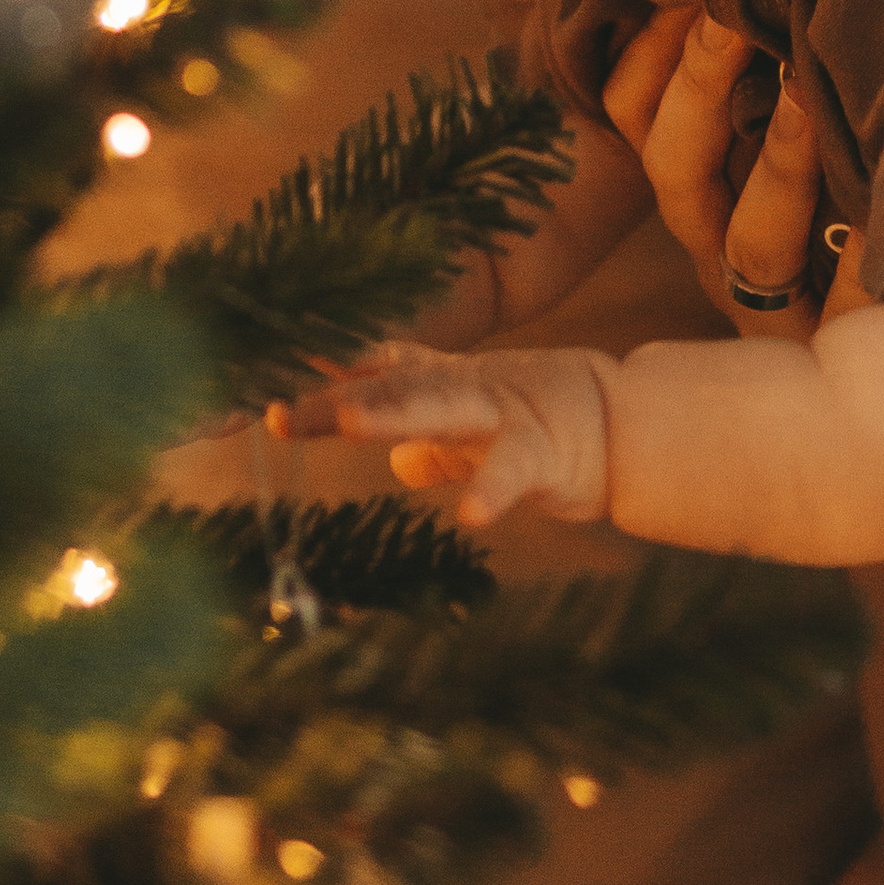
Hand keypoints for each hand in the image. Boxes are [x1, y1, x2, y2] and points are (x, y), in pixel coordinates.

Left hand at [268, 338, 614, 525]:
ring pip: (440, 409)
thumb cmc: (544, 425)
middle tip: (279, 407)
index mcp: (440, 382)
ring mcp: (500, 415)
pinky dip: (490, 490)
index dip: (314, 373)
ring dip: (393, 416)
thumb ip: (434, 437)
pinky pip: (511, 472)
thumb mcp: (475, 427)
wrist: (627, 423)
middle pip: (387, 387)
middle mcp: (462, 387)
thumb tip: (399, 462)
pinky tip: (469, 514)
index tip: (256, 370)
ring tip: (349, 423)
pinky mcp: (541, 453)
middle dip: (333, 397)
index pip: (368, 371)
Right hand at [603, 8, 828, 340]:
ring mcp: (778, 301)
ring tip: (805, 96)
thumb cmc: (864, 162)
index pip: (632, 112)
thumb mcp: (803, 102)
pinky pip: (848, 305)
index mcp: (700, 180)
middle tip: (730, 13)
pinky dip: (861, 258)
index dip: (648, 48)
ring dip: (774, 163)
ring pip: (750, 241)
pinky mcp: (845, 339)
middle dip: (697, 87)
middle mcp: (720, 241)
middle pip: (676, 171)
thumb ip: (768, 38)